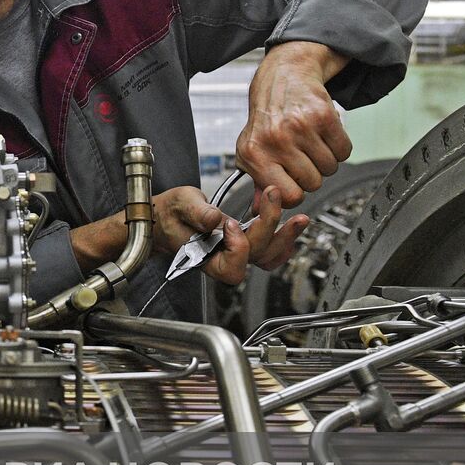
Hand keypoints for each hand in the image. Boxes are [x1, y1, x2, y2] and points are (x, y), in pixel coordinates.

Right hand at [151, 185, 307, 284]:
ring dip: (286, 237)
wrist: (165, 218)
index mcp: (205, 257)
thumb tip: (215, 218)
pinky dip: (283, 241)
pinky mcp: (244, 243)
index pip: (231, 267)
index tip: (231, 222)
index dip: (238, 247)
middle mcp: (223, 259)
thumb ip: (196, 212)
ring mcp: (236, 253)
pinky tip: (291, 226)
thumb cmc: (169, 214)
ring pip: (267, 256)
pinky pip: (269, 251)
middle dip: (269, 227)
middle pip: (255, 256)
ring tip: (298, 218)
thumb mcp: (179, 204)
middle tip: (273, 197)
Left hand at [236, 41, 352, 209]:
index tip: (295, 183)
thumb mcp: (253, 150)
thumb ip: (258, 182)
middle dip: (312, 174)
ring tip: (312, 143)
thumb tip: (262, 211)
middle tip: (303, 157)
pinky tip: (324, 135)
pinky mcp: (323, 116)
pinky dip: (339, 146)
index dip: (296, 193)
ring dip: (326, 160)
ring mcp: (300, 127)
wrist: (284, 78)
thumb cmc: (268, 118)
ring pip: (330, 168)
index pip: (288, 196)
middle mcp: (276, 140)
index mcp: (255, 154)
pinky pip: (344, 150)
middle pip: (313, 183)